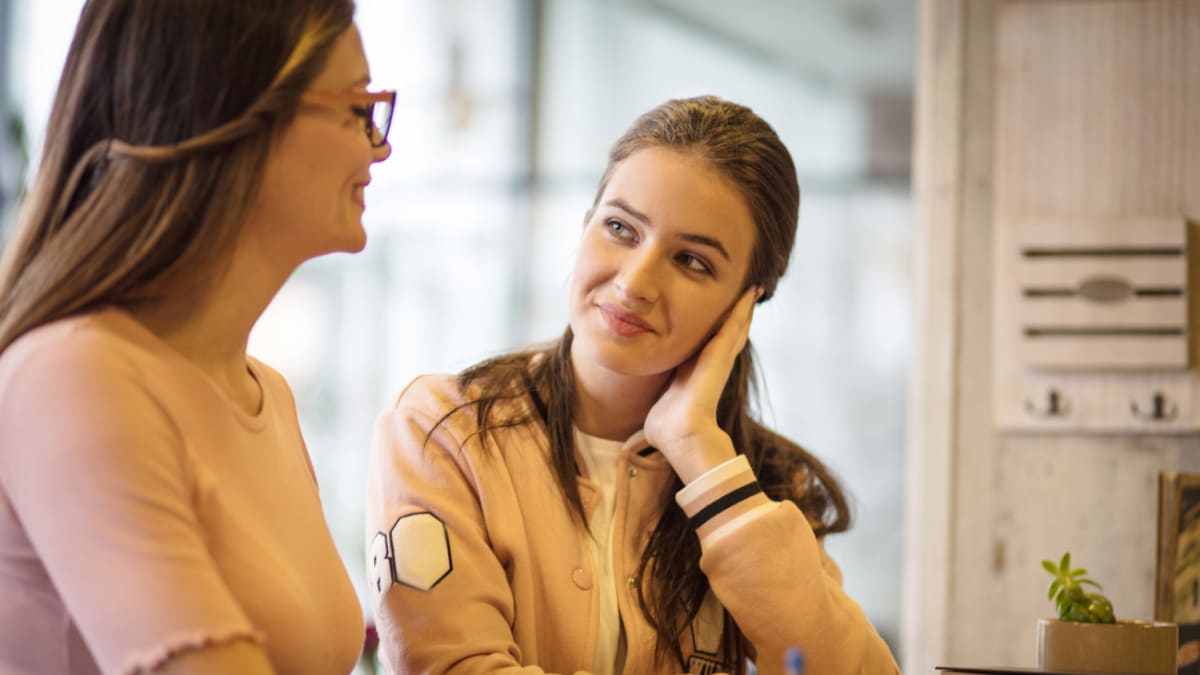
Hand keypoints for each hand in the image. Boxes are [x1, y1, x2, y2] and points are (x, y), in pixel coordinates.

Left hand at [644, 285, 760, 482]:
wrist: (681, 437)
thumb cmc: (668, 429)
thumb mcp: (660, 404)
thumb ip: (657, 400)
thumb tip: (649, 414)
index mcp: (694, 373)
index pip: (708, 346)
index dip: (717, 330)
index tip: (721, 315)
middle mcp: (711, 366)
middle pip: (729, 334)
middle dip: (737, 316)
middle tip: (748, 295)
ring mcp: (719, 361)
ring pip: (735, 328)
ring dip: (743, 309)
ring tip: (752, 291)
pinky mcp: (720, 356)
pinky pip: (733, 326)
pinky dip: (742, 310)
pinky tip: (748, 294)